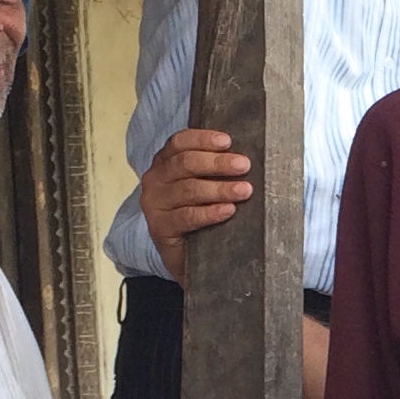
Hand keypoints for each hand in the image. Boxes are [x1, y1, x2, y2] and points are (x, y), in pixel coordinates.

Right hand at [142, 129, 251, 281]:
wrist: (187, 259)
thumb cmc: (199, 216)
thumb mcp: (203, 186)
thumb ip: (214, 169)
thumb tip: (244, 157)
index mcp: (164, 163)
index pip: (179, 142)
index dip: (203, 139)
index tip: (228, 141)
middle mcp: (154, 180)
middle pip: (185, 163)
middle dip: (217, 163)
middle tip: (244, 165)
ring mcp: (155, 205)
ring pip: (188, 189)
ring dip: (219, 188)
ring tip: (244, 190)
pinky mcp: (160, 228)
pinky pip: (187, 216)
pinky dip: (210, 212)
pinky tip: (228, 210)